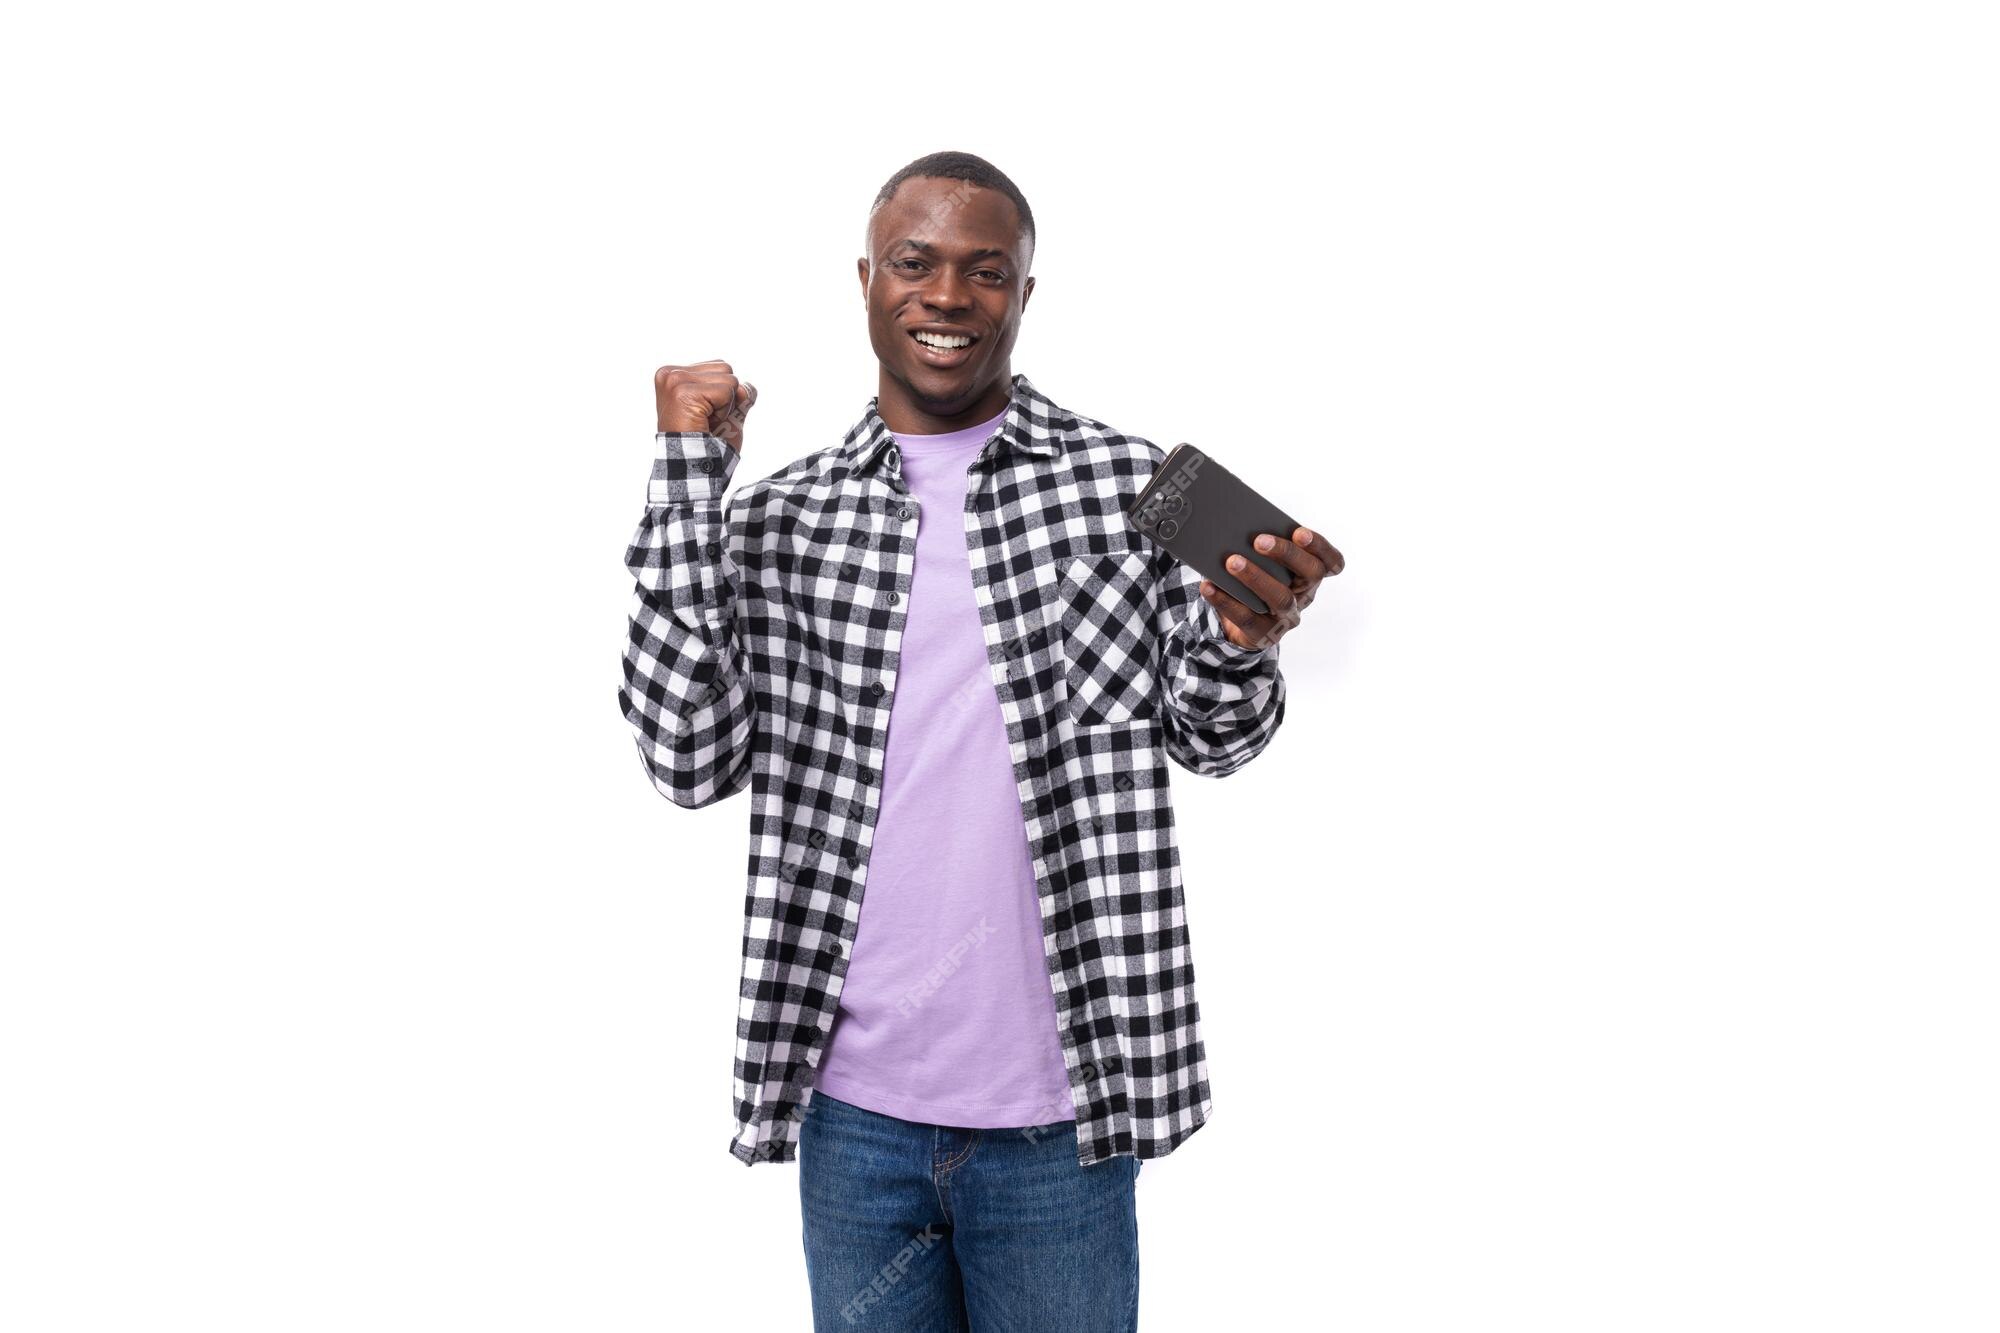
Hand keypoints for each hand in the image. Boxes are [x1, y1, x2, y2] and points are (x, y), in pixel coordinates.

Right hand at [655, 360, 757, 450]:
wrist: (693, 470)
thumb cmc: (706, 447)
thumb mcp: (727, 416)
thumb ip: (738, 397)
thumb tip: (748, 387)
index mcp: (673, 374)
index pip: (719, 367)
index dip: (723, 396)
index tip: (704, 416)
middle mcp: (670, 373)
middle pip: (726, 368)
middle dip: (726, 398)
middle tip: (707, 421)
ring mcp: (675, 381)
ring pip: (729, 378)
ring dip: (726, 405)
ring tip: (706, 422)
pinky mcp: (683, 392)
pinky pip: (727, 391)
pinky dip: (724, 411)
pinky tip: (706, 423)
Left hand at [1199, 526, 1343, 650]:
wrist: (1239, 623)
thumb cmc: (1255, 579)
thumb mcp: (1263, 562)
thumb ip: (1261, 547)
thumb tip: (1236, 527)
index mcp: (1309, 573)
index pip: (1330, 561)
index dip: (1320, 546)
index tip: (1300, 532)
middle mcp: (1305, 595)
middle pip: (1310, 573)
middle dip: (1287, 553)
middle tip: (1259, 541)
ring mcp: (1288, 617)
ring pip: (1281, 597)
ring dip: (1256, 577)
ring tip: (1231, 562)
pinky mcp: (1265, 634)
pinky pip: (1248, 618)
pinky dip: (1226, 601)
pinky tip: (1209, 586)